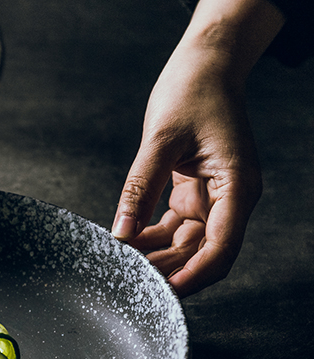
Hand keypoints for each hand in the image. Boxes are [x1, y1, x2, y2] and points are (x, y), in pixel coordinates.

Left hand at [112, 0, 284, 297]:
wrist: (205, 65)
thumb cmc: (193, 91)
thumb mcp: (161, 138)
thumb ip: (141, 186)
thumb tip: (121, 232)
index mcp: (236, 186)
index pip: (220, 247)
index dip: (194, 276)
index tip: (164, 293)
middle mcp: (230, 198)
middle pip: (201, 254)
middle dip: (168, 272)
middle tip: (129, 284)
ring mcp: (213, 198)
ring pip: (186, 245)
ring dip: (156, 258)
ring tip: (122, 267)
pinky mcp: (194, 194)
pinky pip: (173, 229)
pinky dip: (150, 239)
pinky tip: (125, 245)